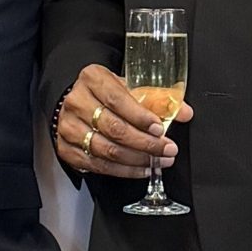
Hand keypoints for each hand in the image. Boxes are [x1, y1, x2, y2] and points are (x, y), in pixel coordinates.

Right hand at [53, 62, 186, 180]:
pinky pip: (98, 165)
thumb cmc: (108, 93)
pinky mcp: (66, 149)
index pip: (117, 100)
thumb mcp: (131, 87)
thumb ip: (158, 99)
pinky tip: (141, 169)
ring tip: (158, 161)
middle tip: (167, 149)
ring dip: (137, 160)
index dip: (141, 117)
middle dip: (145, 143)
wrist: (79, 102)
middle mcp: (76, 102)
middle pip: (114, 128)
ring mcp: (68, 127)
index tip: (160, 129)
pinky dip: (123, 171)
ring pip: (106, 150)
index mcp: (93, 79)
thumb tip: (185, 112)